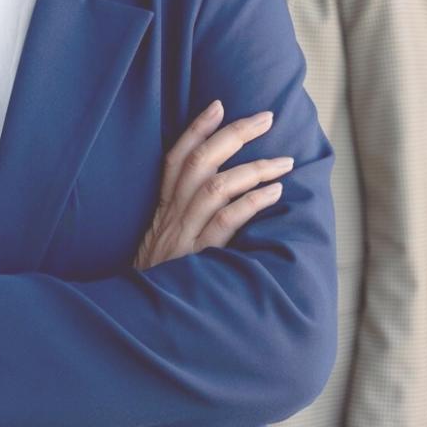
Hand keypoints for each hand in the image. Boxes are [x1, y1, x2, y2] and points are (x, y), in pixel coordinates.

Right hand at [134, 101, 291, 269]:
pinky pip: (225, 223)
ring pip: (216, 188)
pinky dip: (251, 203)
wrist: (141, 321)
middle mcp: (171, 218)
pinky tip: (275, 194)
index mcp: (162, 211)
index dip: (196, 130)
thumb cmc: (161, 283)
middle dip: (233, 134)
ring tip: (285, 162)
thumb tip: (216, 195)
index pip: (174, 159)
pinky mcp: (198, 258)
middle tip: (266, 118)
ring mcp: (183, 237)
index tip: (219, 105)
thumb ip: (182, 221)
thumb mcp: (162, 246)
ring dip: (254, 169)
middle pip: (198, 163)